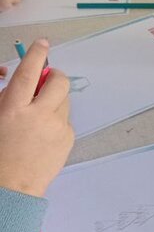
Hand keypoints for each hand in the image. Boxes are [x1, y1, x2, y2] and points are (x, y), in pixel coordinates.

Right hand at [0, 39, 73, 197]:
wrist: (10, 187)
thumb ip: (8, 97)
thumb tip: (23, 80)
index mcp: (13, 108)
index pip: (28, 73)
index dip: (36, 54)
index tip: (43, 44)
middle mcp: (38, 115)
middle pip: (58, 82)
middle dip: (55, 76)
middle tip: (47, 79)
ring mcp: (56, 127)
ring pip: (64, 100)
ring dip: (55, 100)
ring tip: (39, 115)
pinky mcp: (68, 138)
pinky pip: (66, 120)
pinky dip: (57, 120)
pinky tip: (43, 134)